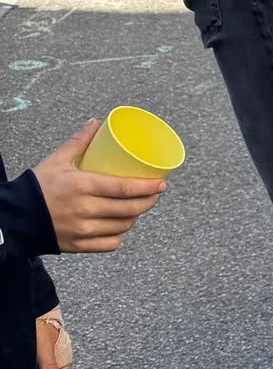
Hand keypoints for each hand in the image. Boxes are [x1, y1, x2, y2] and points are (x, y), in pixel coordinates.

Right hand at [31, 122, 166, 252]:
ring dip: (135, 217)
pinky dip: (119, 235)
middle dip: (148, 201)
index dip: (147, 187)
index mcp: (82, 186)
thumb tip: (96, 122)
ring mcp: (83, 231)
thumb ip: (79, 142)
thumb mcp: (58, 160)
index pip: (124, 189)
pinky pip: (109, 244)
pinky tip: (121, 225)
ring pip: (122, 226)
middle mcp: (85, 210)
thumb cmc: (38, 186)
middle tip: (155, 193)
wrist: (14, 216)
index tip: (161, 183)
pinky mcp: (79, 246)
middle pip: (129, 209)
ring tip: (139, 207)